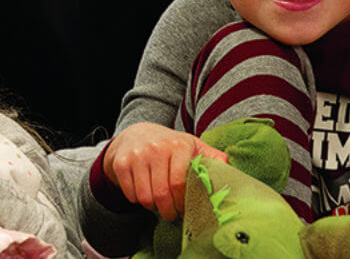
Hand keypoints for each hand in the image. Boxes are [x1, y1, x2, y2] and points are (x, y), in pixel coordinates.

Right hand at [103, 122, 228, 221]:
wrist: (136, 133)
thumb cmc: (169, 144)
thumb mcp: (191, 145)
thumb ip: (211, 156)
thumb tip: (228, 168)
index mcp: (178, 145)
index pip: (179, 183)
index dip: (182, 202)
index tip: (185, 209)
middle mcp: (156, 148)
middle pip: (162, 194)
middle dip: (168, 211)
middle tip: (172, 216)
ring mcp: (137, 156)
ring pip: (145, 197)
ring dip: (153, 207)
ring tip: (158, 206)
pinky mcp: (121, 164)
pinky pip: (130, 194)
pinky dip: (137, 200)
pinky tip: (144, 194)